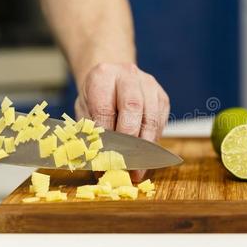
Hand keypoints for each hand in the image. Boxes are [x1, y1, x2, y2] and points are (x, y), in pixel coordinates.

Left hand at [75, 63, 169, 181]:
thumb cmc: (95, 96)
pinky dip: (153, 142)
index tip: (103, 162)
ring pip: (151, 118)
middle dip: (128, 141)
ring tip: (137, 170)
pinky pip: (161, 123)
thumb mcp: (84, 110)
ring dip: (144, 147)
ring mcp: (149, 85)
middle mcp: (128, 75)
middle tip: (124, 165)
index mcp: (103, 75)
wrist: (111, 76)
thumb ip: (90, 133)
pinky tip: (144, 155)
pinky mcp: (162, 97)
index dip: (105, 139)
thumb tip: (97, 163)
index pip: (105, 110)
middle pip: (133, 108)